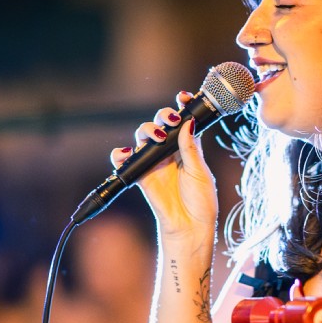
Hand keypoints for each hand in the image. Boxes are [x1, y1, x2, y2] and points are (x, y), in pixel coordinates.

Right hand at [111, 91, 218, 236]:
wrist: (190, 226)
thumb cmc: (201, 201)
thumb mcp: (200, 172)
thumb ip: (191, 148)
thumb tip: (188, 123)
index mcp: (187, 147)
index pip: (182, 121)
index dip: (181, 106)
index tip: (183, 97)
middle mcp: (169, 151)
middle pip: (159, 123)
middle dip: (163, 115)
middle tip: (171, 121)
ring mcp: (154, 161)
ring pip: (142, 136)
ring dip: (146, 130)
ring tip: (155, 137)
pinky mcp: (141, 174)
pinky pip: (125, 160)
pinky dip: (121, 154)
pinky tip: (127, 152)